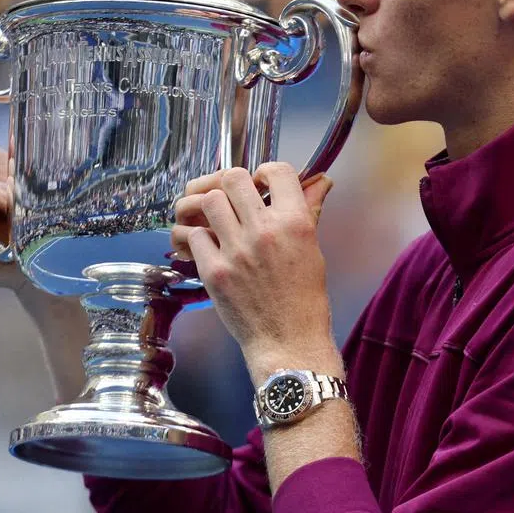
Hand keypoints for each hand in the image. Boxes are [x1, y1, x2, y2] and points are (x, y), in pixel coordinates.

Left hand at [171, 163, 340, 379]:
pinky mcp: (214, 270)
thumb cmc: (304, 299)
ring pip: (209, 202)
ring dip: (211, 208)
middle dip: (233, 185)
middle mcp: (265, 231)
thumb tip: (320, 181)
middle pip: (233, 178)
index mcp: (295, 223)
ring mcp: (236, 250)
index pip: (277, 171)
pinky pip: (193, 235)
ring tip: (218, 221)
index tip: (261, 183)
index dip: (265, 172)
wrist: (289, 341)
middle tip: (235, 200)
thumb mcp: (313, 249)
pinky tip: (207, 246)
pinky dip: (197, 237)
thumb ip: (309, 210)